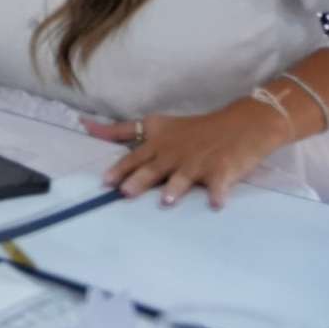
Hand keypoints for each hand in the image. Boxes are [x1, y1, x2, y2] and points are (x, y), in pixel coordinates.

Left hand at [87, 100, 291, 209]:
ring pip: (183, 176)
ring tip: (166, 200)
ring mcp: (197, 162)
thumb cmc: (197, 128)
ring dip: (175, 187)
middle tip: (125, 192)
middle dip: (139, 180)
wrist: (241, 124)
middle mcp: (174, 152)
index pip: (134, 156)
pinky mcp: (221, 170)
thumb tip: (87, 127)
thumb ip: (126, 130)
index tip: (104, 180)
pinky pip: (219, 184)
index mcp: (159, 142)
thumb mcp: (159, 125)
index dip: (119, 167)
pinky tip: (216, 203)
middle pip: (153, 168)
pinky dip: (218, 193)